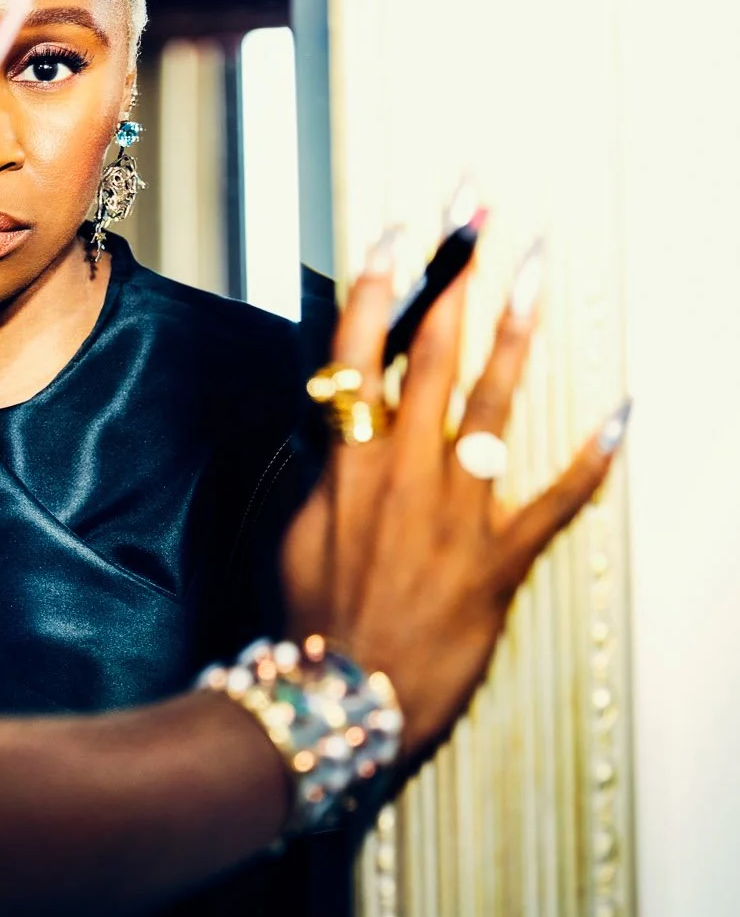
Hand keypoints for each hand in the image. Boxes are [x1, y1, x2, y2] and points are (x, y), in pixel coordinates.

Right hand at [282, 232, 626, 765]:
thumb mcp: (295, 539)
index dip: (380, 288)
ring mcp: (454, 514)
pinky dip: (590, 459)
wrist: (334, 701)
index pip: (357, 355)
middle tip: (481, 215)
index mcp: (346, 467)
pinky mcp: (496, 561)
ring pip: (491, 405)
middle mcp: (402, 474)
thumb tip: (334, 439)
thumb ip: (323, 480)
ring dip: (516, 333)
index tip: (400, 231)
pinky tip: (622, 415)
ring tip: (537, 274)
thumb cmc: (305, 627)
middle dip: (459, 277)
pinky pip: (553, 502)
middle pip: (431, 355)